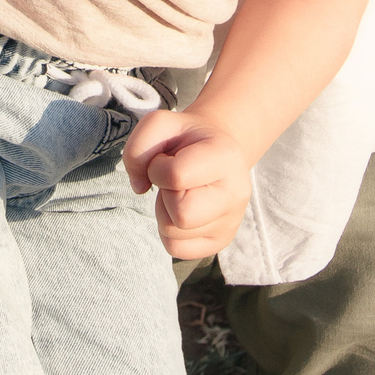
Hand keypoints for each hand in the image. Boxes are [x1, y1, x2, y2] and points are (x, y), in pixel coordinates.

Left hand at [124, 109, 256, 259]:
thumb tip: (139, 188)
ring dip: (164, 212)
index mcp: (225, 155)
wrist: (215, 152)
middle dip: (166, 196)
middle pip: (181, 215)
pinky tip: (181, 209)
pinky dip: (168, 231)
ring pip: (173, 233)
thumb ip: (138, 146)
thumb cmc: (185, 139)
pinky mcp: (220, 242)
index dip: (158, 168)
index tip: (166, 159)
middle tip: (174, 181)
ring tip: (179, 192)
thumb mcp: (160, 125)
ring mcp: (231, 222)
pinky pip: (175, 249)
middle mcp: (236, 192)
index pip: (176, 176)